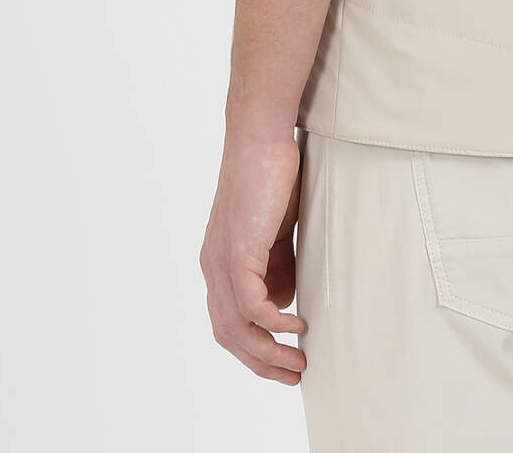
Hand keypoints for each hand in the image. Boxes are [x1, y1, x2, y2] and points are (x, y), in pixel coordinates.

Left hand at [200, 134, 307, 383]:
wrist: (260, 137)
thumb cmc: (272, 176)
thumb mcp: (276, 230)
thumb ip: (277, 264)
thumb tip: (284, 299)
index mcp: (219, 263)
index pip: (229, 323)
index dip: (254, 348)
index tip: (283, 362)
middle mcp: (213, 267)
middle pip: (229, 335)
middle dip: (262, 362)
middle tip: (294, 374)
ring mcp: (222, 260)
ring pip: (237, 327)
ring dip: (269, 351)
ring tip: (299, 361)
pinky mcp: (237, 251)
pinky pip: (251, 304)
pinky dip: (274, 322)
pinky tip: (297, 324)